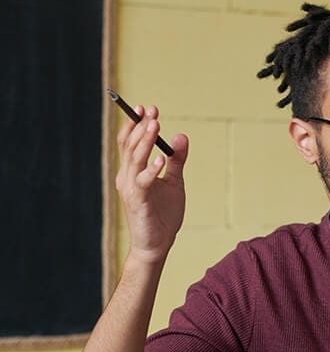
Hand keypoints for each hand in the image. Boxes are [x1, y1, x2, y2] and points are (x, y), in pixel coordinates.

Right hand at [115, 104, 188, 263]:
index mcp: (133, 171)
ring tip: (155, 125)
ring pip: (134, 160)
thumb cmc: (163, 215)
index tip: (148, 108)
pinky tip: (161, 160)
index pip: (130, 142)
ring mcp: (131, 189)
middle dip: (140, 126)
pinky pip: (143, 182)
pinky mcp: (139, 202)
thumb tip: (181, 136)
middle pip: (130, 146)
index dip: (135, 124)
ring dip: (144, 142)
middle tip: (152, 111)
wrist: (157, 244)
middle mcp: (127, 177)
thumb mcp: (174, 182)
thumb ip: (177, 161)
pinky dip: (151, 170)